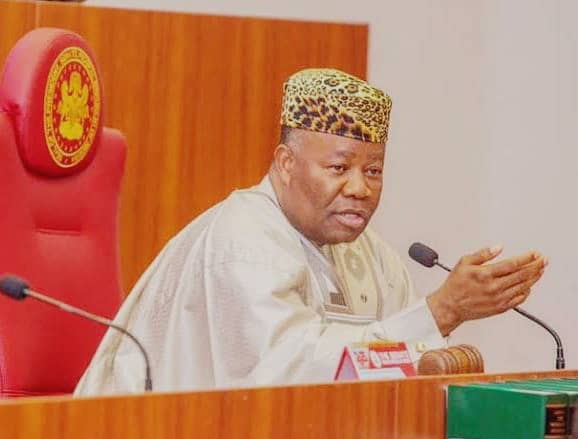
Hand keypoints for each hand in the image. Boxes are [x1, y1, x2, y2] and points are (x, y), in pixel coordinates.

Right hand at [426, 246, 547, 335]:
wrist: (451, 306)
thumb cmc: (455, 285)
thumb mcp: (464, 263)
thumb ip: (482, 254)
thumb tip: (497, 247)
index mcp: (485, 274)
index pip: (513, 264)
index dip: (527, 258)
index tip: (534, 253)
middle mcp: (494, 287)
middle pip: (522, 275)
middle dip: (535, 266)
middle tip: (542, 260)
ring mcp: (499, 299)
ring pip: (523, 286)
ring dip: (535, 277)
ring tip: (540, 270)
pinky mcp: (500, 308)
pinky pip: (519, 299)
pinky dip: (527, 291)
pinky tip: (529, 286)